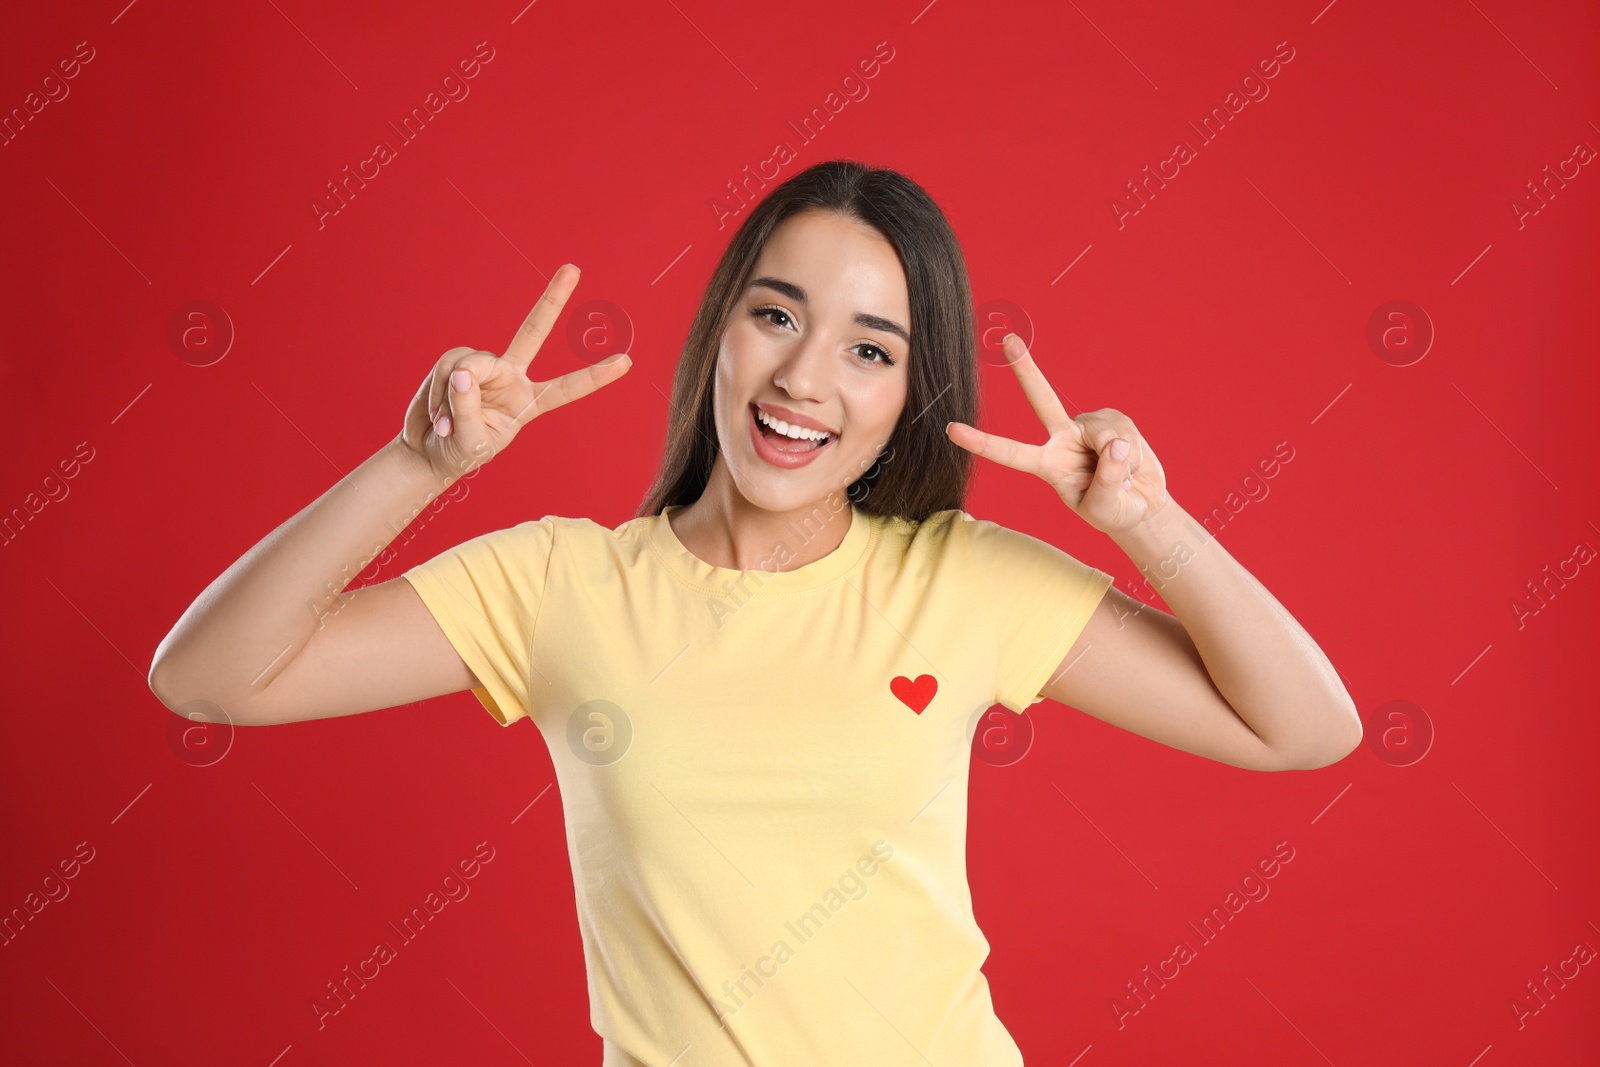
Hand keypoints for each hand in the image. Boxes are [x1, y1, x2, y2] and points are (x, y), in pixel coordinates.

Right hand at [399, 264, 631, 480]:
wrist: (430, 449)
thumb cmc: (459, 451)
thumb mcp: (470, 442)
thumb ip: (468, 408)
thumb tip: (462, 373)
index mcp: (528, 402)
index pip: (567, 388)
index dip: (595, 377)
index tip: (626, 362)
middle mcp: (511, 376)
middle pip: (533, 332)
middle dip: (552, 299)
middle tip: (574, 269)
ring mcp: (485, 366)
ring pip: (471, 363)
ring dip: (452, 396)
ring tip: (447, 424)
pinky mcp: (457, 361)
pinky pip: (448, 366)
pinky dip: (437, 391)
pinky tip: (437, 413)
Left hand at [945, 333, 1167, 536]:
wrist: (1141, 504)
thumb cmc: (1113, 512)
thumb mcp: (1104, 509)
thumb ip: (1106, 481)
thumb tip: (1115, 444)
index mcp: (1047, 465)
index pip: (1011, 453)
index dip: (982, 443)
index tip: (951, 430)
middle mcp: (1062, 439)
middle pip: (1042, 400)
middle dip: (1026, 369)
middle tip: (1009, 340)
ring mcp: (1087, 427)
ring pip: (1104, 431)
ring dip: (1122, 458)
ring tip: (1124, 476)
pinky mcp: (1112, 420)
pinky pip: (1125, 431)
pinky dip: (1135, 452)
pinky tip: (1133, 461)